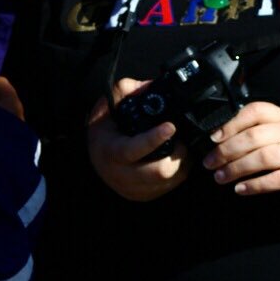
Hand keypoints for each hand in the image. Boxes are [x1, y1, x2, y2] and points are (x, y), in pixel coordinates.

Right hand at [87, 78, 191, 201]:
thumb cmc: (103, 129)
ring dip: (181, 163)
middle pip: (159, 172)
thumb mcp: (107, 106)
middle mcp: (121, 175)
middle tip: (183, 137)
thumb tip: (151, 85)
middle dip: (177, 154)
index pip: (133, 149)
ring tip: (182, 145)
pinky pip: (170, 186)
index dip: (153, 139)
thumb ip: (126, 91)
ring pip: (169, 180)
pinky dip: (179, 172)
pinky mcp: (145, 195)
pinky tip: (177, 157)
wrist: (97, 156)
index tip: (170, 126)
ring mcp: (134, 189)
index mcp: (111, 151)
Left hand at [202, 100, 279, 195]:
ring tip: (220, 177)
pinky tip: (240, 189)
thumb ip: (254, 129)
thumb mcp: (277, 129)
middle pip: (255, 137)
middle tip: (210, 163)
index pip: (255, 111)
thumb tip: (217, 137)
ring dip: (237, 168)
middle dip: (227, 151)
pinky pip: (279, 179)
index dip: (232, 124)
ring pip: (265, 157)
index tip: (214, 138)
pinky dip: (257, 185)